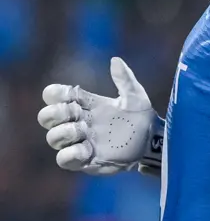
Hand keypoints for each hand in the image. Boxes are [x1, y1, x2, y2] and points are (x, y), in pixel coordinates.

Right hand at [37, 57, 157, 174]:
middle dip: (54, 113)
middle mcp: (79, 122)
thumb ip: (124, 78)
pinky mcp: (85, 160)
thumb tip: (115, 60)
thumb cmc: (141, 116)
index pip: (56, 95)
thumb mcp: (135, 96)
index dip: (56, 93)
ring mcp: (80, 142)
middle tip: (74, 113)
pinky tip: (88, 149)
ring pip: (53, 138)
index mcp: (87, 104)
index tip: (71, 94)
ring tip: (82, 130)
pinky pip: (63, 159)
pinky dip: (70, 153)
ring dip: (63, 132)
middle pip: (47, 116)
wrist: (152, 141)